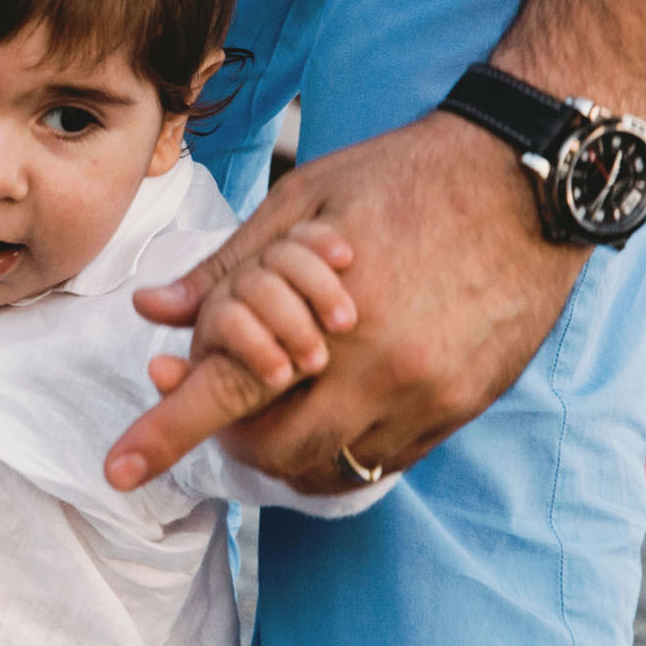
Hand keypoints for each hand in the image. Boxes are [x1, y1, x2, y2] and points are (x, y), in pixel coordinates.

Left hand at [113, 113, 588, 494]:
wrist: (530, 176)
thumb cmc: (405, 175)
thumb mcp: (302, 202)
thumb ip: (227, 270)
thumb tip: (154, 310)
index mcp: (326, 315)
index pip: (227, 394)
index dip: (165, 436)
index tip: (116, 470)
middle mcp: (378, 371)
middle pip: (274, 452)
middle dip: (233, 438)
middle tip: (219, 398)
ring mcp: (428, 397)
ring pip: (331, 468)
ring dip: (289, 445)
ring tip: (279, 395)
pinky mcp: (464, 406)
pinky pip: (387, 458)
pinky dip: (346, 443)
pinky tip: (336, 398)